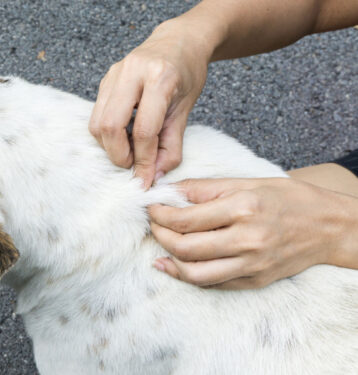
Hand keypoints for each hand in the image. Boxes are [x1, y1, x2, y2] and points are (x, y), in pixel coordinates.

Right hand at [89, 21, 211, 188]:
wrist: (178, 42)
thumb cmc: (186, 74)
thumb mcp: (186, 109)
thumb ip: (171, 145)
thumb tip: (153, 176)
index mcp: (160, 78)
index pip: (144, 130)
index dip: (143, 160)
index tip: (144, 181)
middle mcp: (132, 72)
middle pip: (110, 126)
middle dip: (119, 155)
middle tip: (133, 165)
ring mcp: (114, 74)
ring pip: (97, 122)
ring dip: (110, 146)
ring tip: (130, 150)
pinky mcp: (104, 80)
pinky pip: (97, 114)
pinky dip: (108, 133)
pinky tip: (125, 135)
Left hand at [149, 178, 357, 288]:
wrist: (330, 226)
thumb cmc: (289, 199)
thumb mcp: (247, 183)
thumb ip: (205, 189)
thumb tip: (168, 189)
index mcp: (243, 208)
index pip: (184, 218)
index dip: (159, 214)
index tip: (151, 207)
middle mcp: (247, 239)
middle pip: (184, 247)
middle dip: (159, 235)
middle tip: (153, 224)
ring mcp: (252, 264)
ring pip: (195, 273)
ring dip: (169, 260)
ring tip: (160, 247)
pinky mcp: (256, 280)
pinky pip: (213, 284)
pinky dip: (189, 276)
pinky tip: (174, 265)